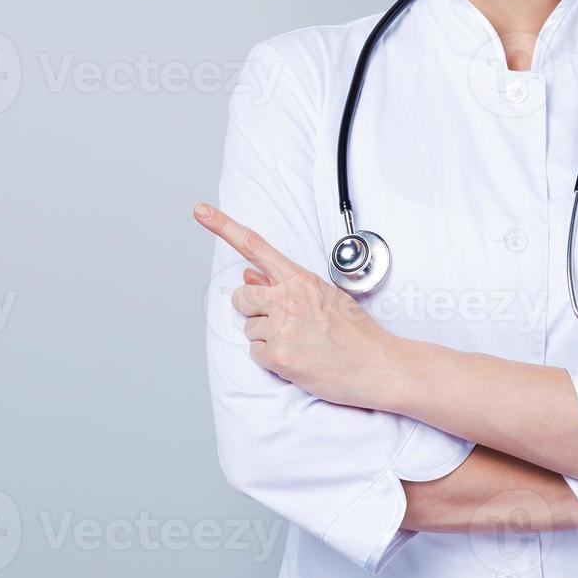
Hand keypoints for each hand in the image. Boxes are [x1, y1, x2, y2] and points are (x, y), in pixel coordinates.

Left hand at [193, 202, 396, 408]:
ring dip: (266, 338)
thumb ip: (285, 285)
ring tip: (299, 343)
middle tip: (281, 323)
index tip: (200, 211)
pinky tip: (297, 359)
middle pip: (240, 297)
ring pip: (249, 328)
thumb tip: (248, 277)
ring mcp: (282, 327)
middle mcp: (287, 298)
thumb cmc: (355, 332)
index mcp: (300, 279)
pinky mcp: (278, 356)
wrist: (376, 365)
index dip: (223, 226)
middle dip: (253, 310)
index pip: (255, 246)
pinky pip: (255, 354)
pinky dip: (271, 360)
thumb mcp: (325, 297)